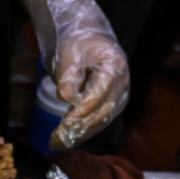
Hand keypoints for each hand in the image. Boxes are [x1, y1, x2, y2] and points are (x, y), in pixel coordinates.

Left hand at [30, 0, 129, 148]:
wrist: (90, 37)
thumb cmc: (79, 42)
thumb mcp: (69, 53)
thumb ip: (68, 76)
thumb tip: (67, 100)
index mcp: (114, 67)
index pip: (98, 96)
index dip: (81, 112)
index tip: (64, 125)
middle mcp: (122, 82)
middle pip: (102, 112)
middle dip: (80, 128)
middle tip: (57, 140)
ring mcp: (120, 93)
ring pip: (102, 120)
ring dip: (82, 133)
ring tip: (60, 142)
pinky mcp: (113, 102)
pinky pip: (101, 119)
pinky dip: (86, 129)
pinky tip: (69, 136)